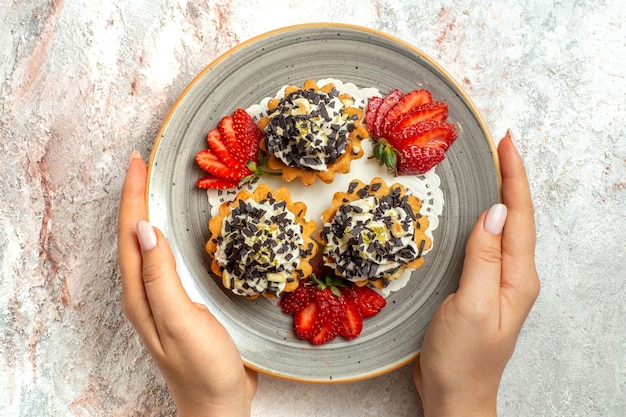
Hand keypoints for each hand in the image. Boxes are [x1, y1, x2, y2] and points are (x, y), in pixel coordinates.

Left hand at [117, 152, 256, 416]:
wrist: (218, 404)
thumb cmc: (204, 367)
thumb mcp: (182, 322)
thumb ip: (161, 278)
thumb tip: (144, 229)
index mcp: (141, 294)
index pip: (130, 235)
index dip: (133, 197)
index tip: (138, 162)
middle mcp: (145, 292)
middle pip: (133, 236)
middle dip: (135, 197)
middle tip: (143, 164)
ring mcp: (162, 297)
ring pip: (147, 245)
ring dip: (147, 212)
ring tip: (153, 185)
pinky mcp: (179, 301)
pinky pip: (165, 258)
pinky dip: (165, 234)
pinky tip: (173, 228)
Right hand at [413, 131, 539, 415]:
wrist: (453, 395)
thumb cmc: (463, 357)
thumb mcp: (473, 306)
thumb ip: (484, 259)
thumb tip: (496, 211)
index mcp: (517, 277)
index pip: (520, 216)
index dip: (514, 177)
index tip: (506, 143)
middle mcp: (512, 275)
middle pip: (516, 217)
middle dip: (510, 178)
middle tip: (498, 145)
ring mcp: (495, 282)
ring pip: (500, 228)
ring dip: (497, 194)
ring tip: (487, 167)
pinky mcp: (476, 287)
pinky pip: (482, 244)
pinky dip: (478, 219)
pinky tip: (469, 212)